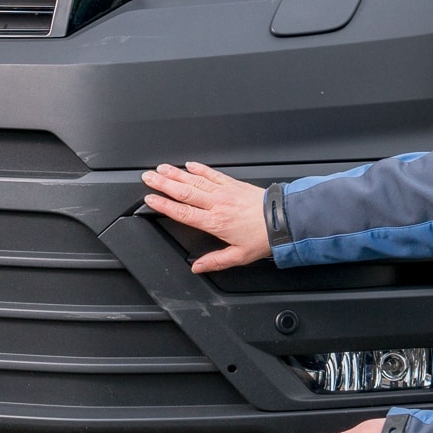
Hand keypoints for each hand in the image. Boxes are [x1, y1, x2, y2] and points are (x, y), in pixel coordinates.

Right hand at [142, 162, 270, 272]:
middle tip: (148, 177)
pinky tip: (190, 165)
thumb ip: (215, 261)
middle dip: (163, 184)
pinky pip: (213, 174)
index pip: (183, 212)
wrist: (284, 219)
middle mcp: (217, 204)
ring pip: (195, 181)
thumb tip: (197, 267)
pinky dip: (200, 169)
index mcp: (215, 223)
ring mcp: (225, 192)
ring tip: (161, 168)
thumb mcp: (239, 256)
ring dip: (176, 173)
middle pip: (184, 192)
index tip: (150, 199)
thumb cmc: (264, 237)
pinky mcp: (234, 184)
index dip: (164, 205)